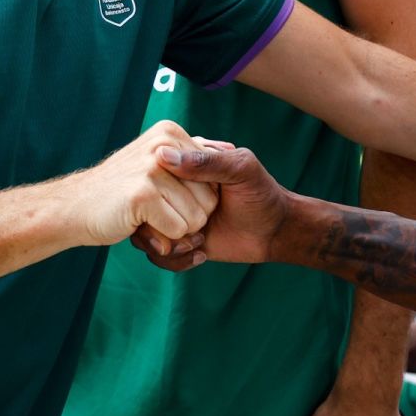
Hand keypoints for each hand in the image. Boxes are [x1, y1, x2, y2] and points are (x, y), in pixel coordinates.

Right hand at [72, 121, 216, 249]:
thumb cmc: (121, 191)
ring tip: (148, 218)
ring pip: (197, 219)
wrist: (72, 208)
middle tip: (158, 212)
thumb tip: (231, 146)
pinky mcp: (142, 195)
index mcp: (170, 133)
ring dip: (176, 232)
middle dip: (190, 218)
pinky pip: (178, 230)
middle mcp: (164, 144)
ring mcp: (152, 168)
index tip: (168, 196)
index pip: (215, 176)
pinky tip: (140, 225)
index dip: (198, 198)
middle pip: (210, 200)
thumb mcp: (161, 168)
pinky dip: (163, 238)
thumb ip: (197, 158)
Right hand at [152, 144, 291, 266]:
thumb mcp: (241, 170)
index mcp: (183, 160)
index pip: (151, 172)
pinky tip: (201, 254)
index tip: (197, 203)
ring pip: (143, 234)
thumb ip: (206, 161)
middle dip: (167, 225)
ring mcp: (170, 215)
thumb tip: (161, 156)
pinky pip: (157, 254)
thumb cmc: (261, 195)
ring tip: (200, 244)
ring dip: (171, 246)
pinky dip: (176, 259)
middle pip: (142, 207)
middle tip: (202, 228)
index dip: (164, 191)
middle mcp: (170, 188)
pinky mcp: (175, 240)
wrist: (273, 233)